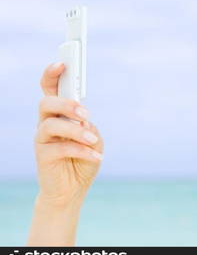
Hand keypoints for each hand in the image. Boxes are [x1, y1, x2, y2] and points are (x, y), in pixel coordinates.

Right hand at [34, 62, 103, 207]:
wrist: (72, 191)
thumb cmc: (83, 160)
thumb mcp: (93, 140)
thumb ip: (88, 128)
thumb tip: (82, 123)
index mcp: (60, 115)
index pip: (50, 90)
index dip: (52, 75)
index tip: (62, 63)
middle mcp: (47, 123)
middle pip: (46, 103)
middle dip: (66, 104)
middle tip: (86, 114)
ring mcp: (42, 140)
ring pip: (50, 124)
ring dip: (75, 130)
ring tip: (93, 139)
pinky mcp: (42, 156)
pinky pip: (60, 148)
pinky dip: (81, 151)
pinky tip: (96, 156)